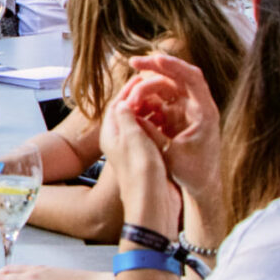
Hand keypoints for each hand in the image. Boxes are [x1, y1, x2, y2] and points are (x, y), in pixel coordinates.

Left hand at [99, 90, 180, 237]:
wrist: (152, 202)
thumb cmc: (140, 171)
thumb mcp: (132, 137)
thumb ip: (126, 116)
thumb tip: (122, 101)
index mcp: (111, 134)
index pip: (117, 104)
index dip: (130, 89)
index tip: (144, 78)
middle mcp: (119, 141)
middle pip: (128, 112)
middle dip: (141, 98)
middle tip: (156, 86)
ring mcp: (133, 151)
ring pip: (141, 123)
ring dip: (151, 111)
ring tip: (164, 100)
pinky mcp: (146, 159)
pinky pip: (151, 135)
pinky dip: (158, 125)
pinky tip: (168, 120)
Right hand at [124, 54, 223, 204]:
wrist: (201, 185)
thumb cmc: (193, 172)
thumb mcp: (171, 155)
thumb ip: (152, 134)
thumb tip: (131, 116)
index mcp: (204, 111)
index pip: (192, 78)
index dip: (174, 66)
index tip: (154, 59)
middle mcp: (196, 105)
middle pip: (177, 76)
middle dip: (155, 67)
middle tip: (133, 62)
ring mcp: (185, 109)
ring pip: (165, 87)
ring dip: (146, 87)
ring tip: (129, 98)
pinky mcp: (175, 116)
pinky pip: (158, 101)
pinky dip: (145, 101)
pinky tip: (132, 106)